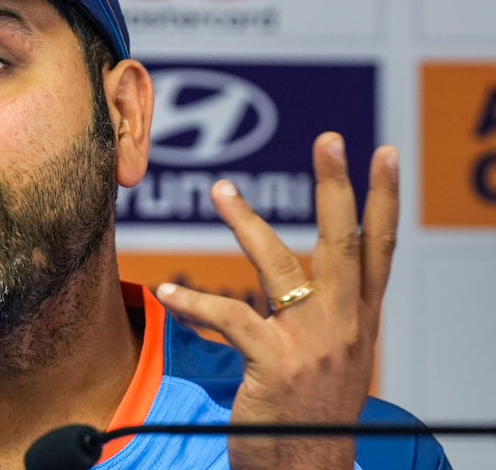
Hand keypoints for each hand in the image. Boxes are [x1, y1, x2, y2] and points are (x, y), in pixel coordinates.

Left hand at [156, 132, 398, 469]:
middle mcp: (344, 325)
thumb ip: (325, 315)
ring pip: (281, 266)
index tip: (384, 153)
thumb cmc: (312, 415)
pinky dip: (195, 302)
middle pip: (344, 243)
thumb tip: (302, 277)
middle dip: (337, 187)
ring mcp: (312, 344)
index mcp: (359, 319)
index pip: (378, 248)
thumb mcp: (333, 359)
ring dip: (247, 223)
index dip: (382, 199)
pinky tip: (171, 291)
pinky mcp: (275, 365)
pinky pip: (230, 320)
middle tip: (329, 140)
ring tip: (221, 189)